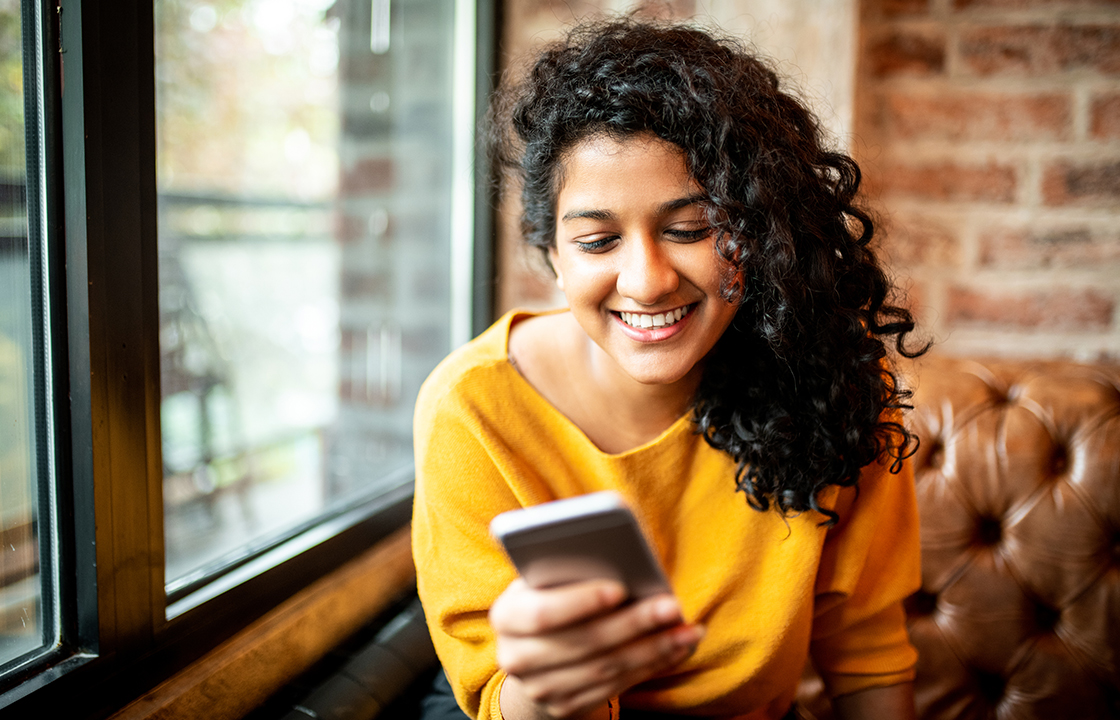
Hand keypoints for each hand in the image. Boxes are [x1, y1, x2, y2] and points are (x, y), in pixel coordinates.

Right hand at [490, 578, 703, 719]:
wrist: (533, 650)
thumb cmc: (551, 594)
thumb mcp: (548, 577)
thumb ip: (570, 565)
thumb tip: (622, 549)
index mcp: (506, 615)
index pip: (542, 613)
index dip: (581, 602)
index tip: (620, 587)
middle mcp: (516, 657)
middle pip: (583, 643)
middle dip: (633, 624)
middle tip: (672, 605)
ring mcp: (541, 688)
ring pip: (606, 668)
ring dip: (654, 648)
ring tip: (688, 629)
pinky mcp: (565, 708)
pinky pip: (616, 687)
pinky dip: (652, 666)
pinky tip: (678, 646)